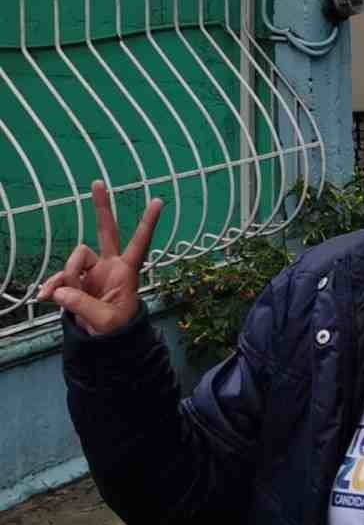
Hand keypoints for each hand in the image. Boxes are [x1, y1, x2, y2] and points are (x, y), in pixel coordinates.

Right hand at [36, 181, 163, 335]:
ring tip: (67, 299)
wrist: (103, 342)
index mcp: (127, 271)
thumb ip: (83, 305)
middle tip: (98, 182)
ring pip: (74, 259)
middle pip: (106, 231)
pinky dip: (52, 286)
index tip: (159, 200)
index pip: (140, 243)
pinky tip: (44, 297)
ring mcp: (91, 271)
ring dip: (67, 277)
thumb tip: (60, 291)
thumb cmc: (116, 329)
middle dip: (102, 208)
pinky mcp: (74, 282)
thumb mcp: (105, 321)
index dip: (148, 223)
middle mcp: (109, 265)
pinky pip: (59, 277)